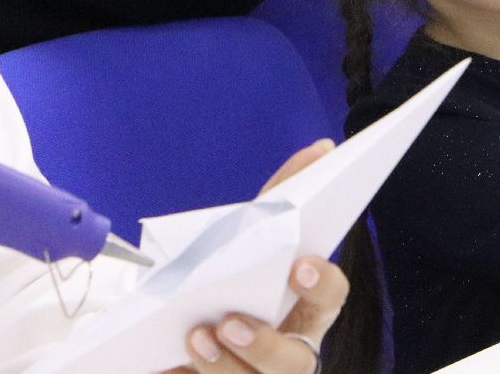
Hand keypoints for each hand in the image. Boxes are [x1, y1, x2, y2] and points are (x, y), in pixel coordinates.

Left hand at [162, 140, 348, 373]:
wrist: (181, 325)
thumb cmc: (235, 276)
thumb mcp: (253, 236)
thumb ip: (284, 193)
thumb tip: (322, 148)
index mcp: (306, 308)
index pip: (332, 298)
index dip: (321, 284)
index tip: (298, 264)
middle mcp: (290, 350)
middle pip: (294, 363)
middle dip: (263, 345)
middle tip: (230, 321)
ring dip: (224, 366)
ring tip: (196, 337)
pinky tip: (167, 365)